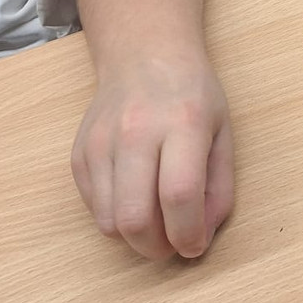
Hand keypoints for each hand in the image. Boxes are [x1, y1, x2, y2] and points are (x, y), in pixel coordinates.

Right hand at [71, 48, 234, 259]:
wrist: (144, 54)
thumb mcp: (223, 133)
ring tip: (155, 219)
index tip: (195, 245)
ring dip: (134, 237)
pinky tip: (134, 195)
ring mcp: (100, 143)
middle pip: (135, 219)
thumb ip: (219, 189)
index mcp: (183, 123)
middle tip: (172, 242)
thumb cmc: (191, 95)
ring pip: (108, 223)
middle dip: (156, 248)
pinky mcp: (79, 154)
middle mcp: (136, 131)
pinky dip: (115, 217)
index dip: (188, 234)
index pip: (179, 195)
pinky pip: (93, 209)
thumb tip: (199, 239)